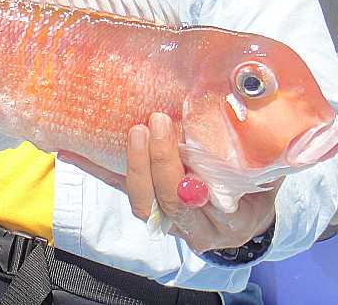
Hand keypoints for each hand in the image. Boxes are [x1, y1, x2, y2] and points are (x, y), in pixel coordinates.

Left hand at [59, 112, 279, 253]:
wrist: (246, 222)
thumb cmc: (257, 194)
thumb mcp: (268, 179)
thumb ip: (263, 155)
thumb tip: (265, 113)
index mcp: (226, 219)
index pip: (198, 201)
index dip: (182, 172)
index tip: (177, 138)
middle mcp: (192, 225)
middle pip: (166, 200)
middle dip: (157, 161)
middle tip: (156, 123)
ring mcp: (167, 219)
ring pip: (141, 200)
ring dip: (131, 165)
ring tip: (133, 130)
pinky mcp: (149, 204)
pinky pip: (119, 188)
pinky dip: (95, 168)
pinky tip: (69, 151)